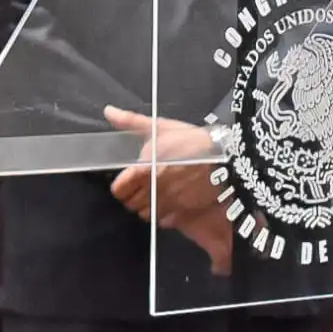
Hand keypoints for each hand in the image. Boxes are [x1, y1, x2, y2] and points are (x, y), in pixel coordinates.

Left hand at [106, 107, 231, 273]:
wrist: (223, 157)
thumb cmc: (190, 140)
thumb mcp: (160, 127)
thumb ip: (131, 121)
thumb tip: (109, 112)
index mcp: (144, 169)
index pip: (119, 190)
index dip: (121, 185)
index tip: (128, 180)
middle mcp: (152, 190)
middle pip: (130, 204)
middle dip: (133, 196)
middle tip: (142, 186)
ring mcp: (167, 203)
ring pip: (145, 215)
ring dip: (147, 206)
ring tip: (155, 194)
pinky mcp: (182, 213)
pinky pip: (163, 220)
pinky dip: (163, 214)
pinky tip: (169, 202)